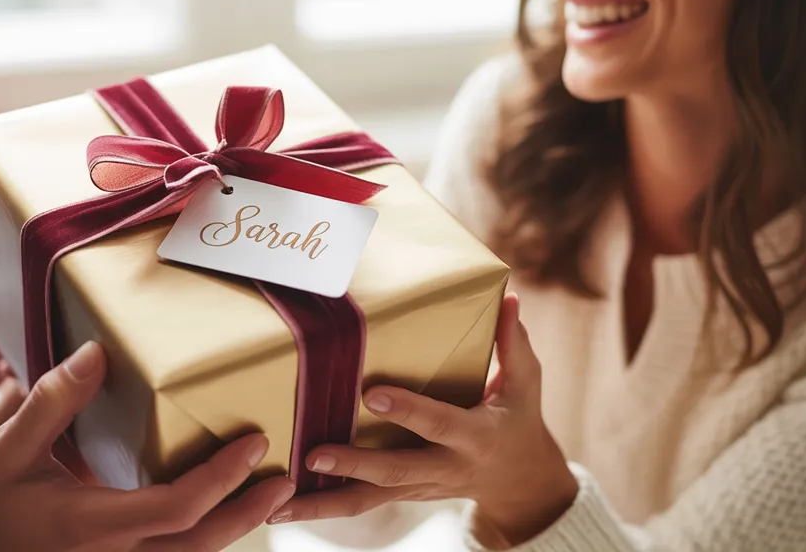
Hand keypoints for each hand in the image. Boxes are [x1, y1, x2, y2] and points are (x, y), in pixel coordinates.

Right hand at [0, 341, 296, 551]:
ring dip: (233, 527)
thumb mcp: (10, 447)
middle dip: (250, 510)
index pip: (180, 505)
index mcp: (96, 523)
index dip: (224, 477)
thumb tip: (96, 352)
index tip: (255, 444)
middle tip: (285, 476)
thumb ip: (53, 399)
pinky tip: (218, 512)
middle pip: (203, 542)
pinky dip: (203, 537)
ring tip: (266, 493)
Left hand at [271, 293, 578, 545]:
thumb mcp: (527, 384)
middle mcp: (445, 468)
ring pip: (370, 500)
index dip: (407, 410)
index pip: (437, 422)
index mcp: (475, 436)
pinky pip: (361, 504)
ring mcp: (421, 487)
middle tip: (313, 455)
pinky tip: (282, 508)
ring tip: (279, 505)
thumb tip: (509, 298)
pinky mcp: (403, 495)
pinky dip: (323, 506)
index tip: (371, 394)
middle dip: (354, 465)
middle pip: (395, 471)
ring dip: (324, 502)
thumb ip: (513, 344)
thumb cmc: (519, 420)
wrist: (522, 483)